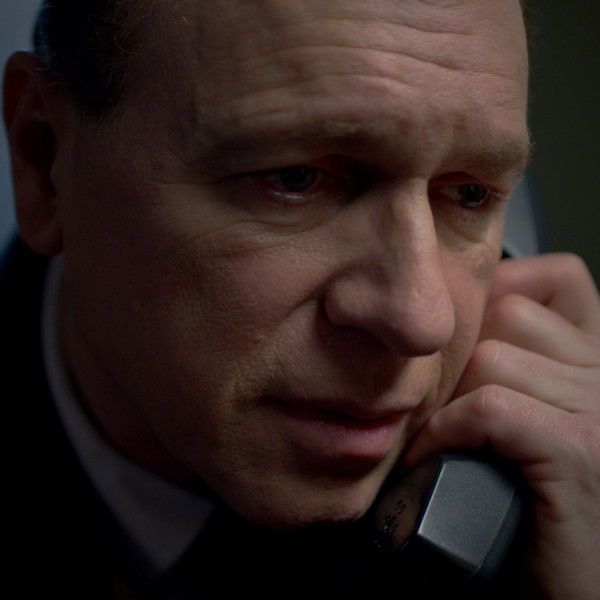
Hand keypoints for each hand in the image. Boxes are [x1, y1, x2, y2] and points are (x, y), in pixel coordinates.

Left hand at [404, 253, 599, 598]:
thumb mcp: (531, 415)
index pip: (554, 277)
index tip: (470, 345)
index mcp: (598, 360)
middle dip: (467, 361)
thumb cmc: (533, 499)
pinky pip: (489, 408)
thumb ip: (516, 366)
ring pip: (491, 359)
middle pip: (507, 315)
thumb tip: (457, 322)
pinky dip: (450, 432)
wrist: (569, 589)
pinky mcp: (578, 451)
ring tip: (450, 440)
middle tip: (453, 408)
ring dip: (455, 401)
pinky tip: (443, 459)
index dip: (502, 294)